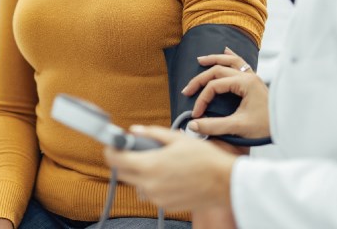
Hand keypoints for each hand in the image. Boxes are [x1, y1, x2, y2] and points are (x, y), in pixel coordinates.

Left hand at [104, 126, 236, 212]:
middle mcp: (149, 184)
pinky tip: (168, 176)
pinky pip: (151, 194)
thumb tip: (135, 130)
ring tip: (158, 164)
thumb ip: (152, 133)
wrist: (226, 183)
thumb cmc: (206, 160)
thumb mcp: (178, 139)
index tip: (112, 145)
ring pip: (137, 184)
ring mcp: (157, 197)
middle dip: (124, 161)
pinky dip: (153, 184)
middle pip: (123, 173)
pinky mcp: (166, 206)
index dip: (111, 150)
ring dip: (140, 174)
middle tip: (134, 152)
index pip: (115, 160)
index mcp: (149, 166)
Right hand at [182, 47, 270, 138]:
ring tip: (200, 60)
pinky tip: (226, 50)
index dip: (202, 99)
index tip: (196, 114)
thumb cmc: (266, 127)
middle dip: (200, 79)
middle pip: (218, 70)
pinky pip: (242, 63)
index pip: (214, 86)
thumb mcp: (238, 127)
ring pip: (230, 61)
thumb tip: (192, 125)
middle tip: (187, 90)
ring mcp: (253, 77)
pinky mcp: (255, 82)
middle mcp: (249, 76)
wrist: (286, 127)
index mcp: (245, 83)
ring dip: (214, 59)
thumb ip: (213, 126)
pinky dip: (231, 56)